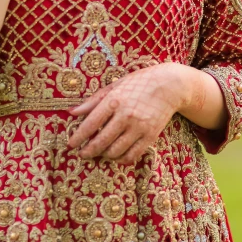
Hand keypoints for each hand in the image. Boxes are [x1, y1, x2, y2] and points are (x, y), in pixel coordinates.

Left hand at [67, 63, 186, 163]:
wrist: (170, 85)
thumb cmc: (139, 83)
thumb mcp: (114, 86)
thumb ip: (93, 101)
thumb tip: (72, 112)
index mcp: (114, 101)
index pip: (90, 124)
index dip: (78, 137)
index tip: (71, 144)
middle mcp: (125, 116)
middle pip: (101, 142)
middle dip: (88, 151)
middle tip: (82, 154)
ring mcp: (139, 127)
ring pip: (115, 151)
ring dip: (104, 155)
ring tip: (99, 152)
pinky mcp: (150, 136)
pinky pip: (132, 155)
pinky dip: (121, 159)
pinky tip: (116, 156)